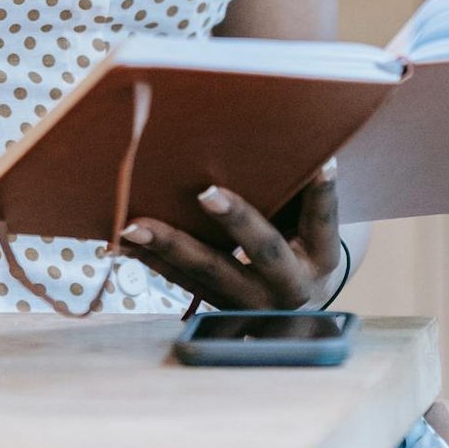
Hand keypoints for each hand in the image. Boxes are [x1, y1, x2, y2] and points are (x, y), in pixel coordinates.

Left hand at [119, 161, 343, 310]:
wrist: (294, 304)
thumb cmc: (300, 240)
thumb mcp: (310, 223)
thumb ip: (300, 191)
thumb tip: (292, 139)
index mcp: (321, 258)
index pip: (323, 222)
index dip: (322, 195)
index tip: (324, 164)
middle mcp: (290, 288)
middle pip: (263, 251)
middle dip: (235, 222)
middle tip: (206, 192)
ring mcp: (251, 303)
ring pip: (209, 274)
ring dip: (170, 247)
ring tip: (135, 225)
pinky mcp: (217, 307)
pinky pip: (182, 282)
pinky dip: (153, 260)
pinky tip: (124, 241)